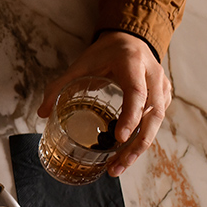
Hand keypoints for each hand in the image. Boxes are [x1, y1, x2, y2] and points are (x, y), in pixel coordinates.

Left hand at [37, 31, 171, 176]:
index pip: (136, 92)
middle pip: (152, 114)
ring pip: (156, 122)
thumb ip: (59, 86)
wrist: (130, 40)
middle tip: (117, 166)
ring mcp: (162, 87)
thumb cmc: (105, 52)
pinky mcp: (164, 97)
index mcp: (133, 64)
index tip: (120, 138)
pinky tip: (126, 154)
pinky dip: (142, 139)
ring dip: (139, 147)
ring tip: (119, 166)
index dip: (130, 116)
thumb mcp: (80, 64)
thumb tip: (42, 113)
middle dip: (137, 144)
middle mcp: (153, 76)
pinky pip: (156, 122)